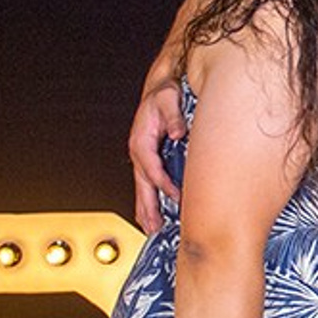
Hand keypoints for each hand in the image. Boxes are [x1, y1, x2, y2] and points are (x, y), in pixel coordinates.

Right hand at [129, 80, 185, 233]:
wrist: (159, 90)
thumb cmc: (163, 95)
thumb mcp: (168, 99)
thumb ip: (174, 116)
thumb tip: (179, 132)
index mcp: (141, 141)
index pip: (152, 169)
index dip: (164, 185)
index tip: (176, 197)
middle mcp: (139, 152)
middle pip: (142, 185)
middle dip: (148, 207)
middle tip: (153, 227)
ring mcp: (142, 157)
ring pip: (142, 188)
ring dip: (146, 209)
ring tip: (151, 228)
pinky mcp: (148, 160)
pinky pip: (147, 184)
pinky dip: (148, 200)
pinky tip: (153, 213)